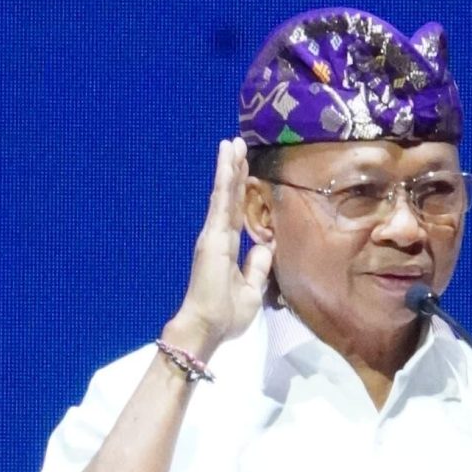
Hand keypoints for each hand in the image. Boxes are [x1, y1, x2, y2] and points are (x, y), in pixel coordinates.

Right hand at [163, 138, 274, 362]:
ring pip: (224, 194)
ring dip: (228, 167)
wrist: (207, 328)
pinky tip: (227, 159)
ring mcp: (214, 234)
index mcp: (229, 249)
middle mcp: (219, 237)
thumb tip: (265, 247)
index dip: (241, 191)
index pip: (237, 213)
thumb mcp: (252, 291)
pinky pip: (221, 202)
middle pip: (230, 198)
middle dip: (234, 170)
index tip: (244, 168)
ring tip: (231, 142)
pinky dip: (225, 179)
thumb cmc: (226, 316)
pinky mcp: (212, 235)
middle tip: (236, 144)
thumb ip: (257, 267)